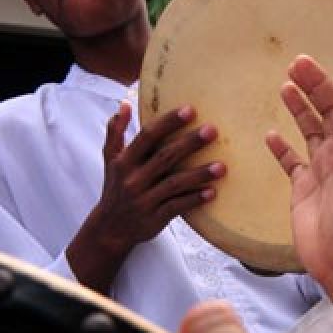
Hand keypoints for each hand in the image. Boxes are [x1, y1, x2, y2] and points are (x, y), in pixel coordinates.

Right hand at [68, 101, 223, 292]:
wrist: (109, 228)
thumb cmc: (115, 187)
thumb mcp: (109, 159)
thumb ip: (115, 131)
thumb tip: (125, 104)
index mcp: (124, 161)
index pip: (147, 137)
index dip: (168, 123)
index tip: (190, 110)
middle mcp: (134, 179)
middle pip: (165, 157)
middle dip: (190, 143)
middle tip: (212, 130)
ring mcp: (145, 200)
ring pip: (175, 184)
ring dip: (199, 174)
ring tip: (222, 166)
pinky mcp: (155, 218)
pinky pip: (177, 207)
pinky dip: (194, 200)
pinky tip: (212, 192)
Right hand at [266, 55, 332, 299]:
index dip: (323, 84)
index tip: (303, 64)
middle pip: (323, 112)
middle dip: (310, 88)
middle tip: (292, 66)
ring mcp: (320, 170)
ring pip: (308, 131)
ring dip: (298, 110)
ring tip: (284, 87)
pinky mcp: (303, 188)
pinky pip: (290, 162)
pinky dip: (281, 149)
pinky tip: (270, 135)